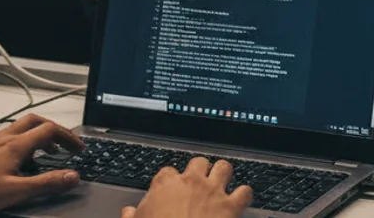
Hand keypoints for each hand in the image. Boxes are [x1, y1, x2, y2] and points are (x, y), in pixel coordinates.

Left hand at [0, 114, 84, 215]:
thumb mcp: (14, 191)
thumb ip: (45, 183)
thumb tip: (72, 176)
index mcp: (15, 145)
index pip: (50, 130)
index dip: (69, 137)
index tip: (78, 148)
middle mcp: (3, 138)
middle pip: (35, 121)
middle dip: (54, 129)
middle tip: (65, 143)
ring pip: (18, 128)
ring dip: (36, 135)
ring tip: (44, 151)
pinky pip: (4, 137)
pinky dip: (18, 142)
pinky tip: (13, 159)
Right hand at [121, 158, 252, 217]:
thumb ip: (132, 216)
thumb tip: (128, 213)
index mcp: (165, 185)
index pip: (167, 172)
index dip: (170, 181)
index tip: (170, 189)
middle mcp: (191, 182)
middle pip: (198, 162)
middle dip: (200, 171)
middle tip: (199, 183)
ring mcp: (213, 191)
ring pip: (224, 167)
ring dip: (224, 174)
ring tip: (222, 183)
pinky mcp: (231, 206)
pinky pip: (245, 191)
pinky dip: (244, 195)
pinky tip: (241, 200)